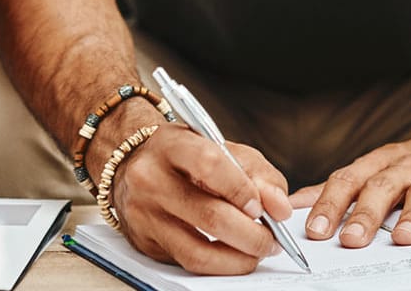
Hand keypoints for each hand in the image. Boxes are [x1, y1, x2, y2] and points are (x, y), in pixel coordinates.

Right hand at [106, 125, 293, 274]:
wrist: (131, 165)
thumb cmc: (183, 156)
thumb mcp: (220, 147)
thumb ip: (256, 172)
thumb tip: (279, 208)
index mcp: (170, 146)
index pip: (210, 165)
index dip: (243, 190)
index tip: (264, 208)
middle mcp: (150, 179)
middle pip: (209, 216)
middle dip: (252, 235)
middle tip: (271, 240)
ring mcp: (143, 214)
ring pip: (197, 251)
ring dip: (238, 259)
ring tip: (257, 252)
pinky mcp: (144, 242)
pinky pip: (188, 264)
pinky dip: (219, 265)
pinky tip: (233, 256)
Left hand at [290, 111, 410, 247]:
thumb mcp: (377, 167)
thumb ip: (340, 186)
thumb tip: (295, 203)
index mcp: (380, 163)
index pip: (348, 180)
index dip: (329, 204)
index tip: (313, 229)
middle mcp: (407, 164)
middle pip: (382, 186)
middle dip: (365, 213)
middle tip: (350, 240)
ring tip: (402, 239)